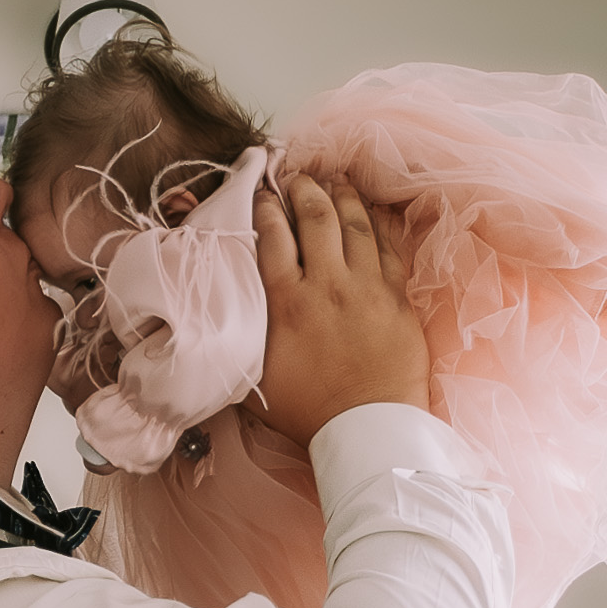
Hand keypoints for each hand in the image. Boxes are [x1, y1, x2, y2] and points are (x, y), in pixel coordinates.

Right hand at [253, 173, 430, 439]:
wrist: (369, 430)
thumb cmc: (308, 415)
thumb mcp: (255, 385)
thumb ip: (235, 351)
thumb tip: (209, 337)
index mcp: (287, 303)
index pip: (273, 237)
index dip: (266, 207)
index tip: (263, 194)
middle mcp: (326, 285)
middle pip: (315, 217)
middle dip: (304, 189)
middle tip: (298, 177)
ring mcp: (366, 287)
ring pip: (355, 223)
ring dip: (342, 196)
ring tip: (333, 180)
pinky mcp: (397, 297)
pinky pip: (389, 245)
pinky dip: (378, 222)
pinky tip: (371, 210)